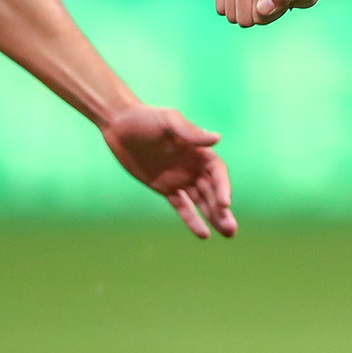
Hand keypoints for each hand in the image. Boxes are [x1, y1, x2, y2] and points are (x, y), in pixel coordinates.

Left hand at [101, 106, 235, 238]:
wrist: (120, 125)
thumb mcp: (168, 121)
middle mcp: (193, 166)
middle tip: (232, 229)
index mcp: (198, 150)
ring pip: (201, 202)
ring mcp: (180, 179)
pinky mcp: (165, 188)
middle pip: (213, 191)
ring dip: (214, 217)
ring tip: (228, 234)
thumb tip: (217, 139)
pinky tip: (203, 234)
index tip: (225, 204)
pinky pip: (182, 207)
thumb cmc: (145, 118)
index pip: (217, 173)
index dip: (223, 187)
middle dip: (223, 210)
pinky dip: (192, 220)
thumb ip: (190, 132)